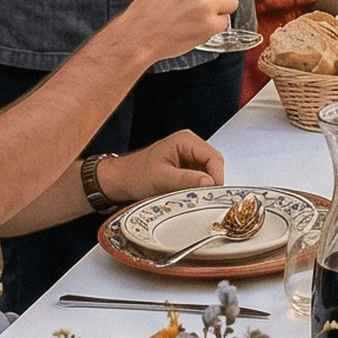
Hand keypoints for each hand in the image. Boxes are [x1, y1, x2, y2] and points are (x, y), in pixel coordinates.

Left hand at [102, 130, 224, 204]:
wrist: (121, 180)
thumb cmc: (135, 175)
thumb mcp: (161, 179)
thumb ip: (187, 180)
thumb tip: (210, 182)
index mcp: (185, 140)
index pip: (214, 157)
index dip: (216, 176)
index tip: (213, 193)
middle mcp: (190, 145)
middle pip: (215, 164)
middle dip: (211, 181)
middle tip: (202, 197)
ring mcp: (189, 156)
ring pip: (210, 172)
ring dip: (204, 185)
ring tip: (190, 194)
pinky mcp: (187, 167)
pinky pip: (202, 178)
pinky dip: (198, 187)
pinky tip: (187, 193)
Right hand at [122, 0, 240, 59]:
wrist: (138, 33)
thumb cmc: (152, 8)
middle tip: (211, 2)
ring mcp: (205, 4)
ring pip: (233, 2)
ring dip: (221, 10)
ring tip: (200, 15)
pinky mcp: (208, 25)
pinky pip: (225, 22)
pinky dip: (214, 27)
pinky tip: (196, 26)